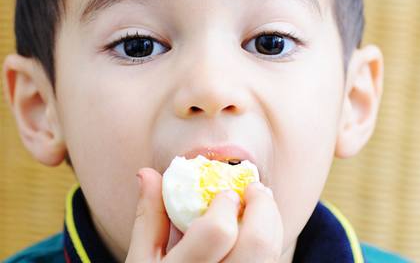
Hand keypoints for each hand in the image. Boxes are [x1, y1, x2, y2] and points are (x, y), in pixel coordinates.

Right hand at [125, 167, 282, 262]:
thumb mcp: (140, 259)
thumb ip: (149, 217)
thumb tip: (148, 173)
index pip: (218, 232)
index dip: (226, 204)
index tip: (224, 192)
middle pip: (257, 242)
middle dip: (262, 206)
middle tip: (254, 188)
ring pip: (271, 254)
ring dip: (271, 221)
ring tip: (259, 205)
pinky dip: (271, 241)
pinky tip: (257, 231)